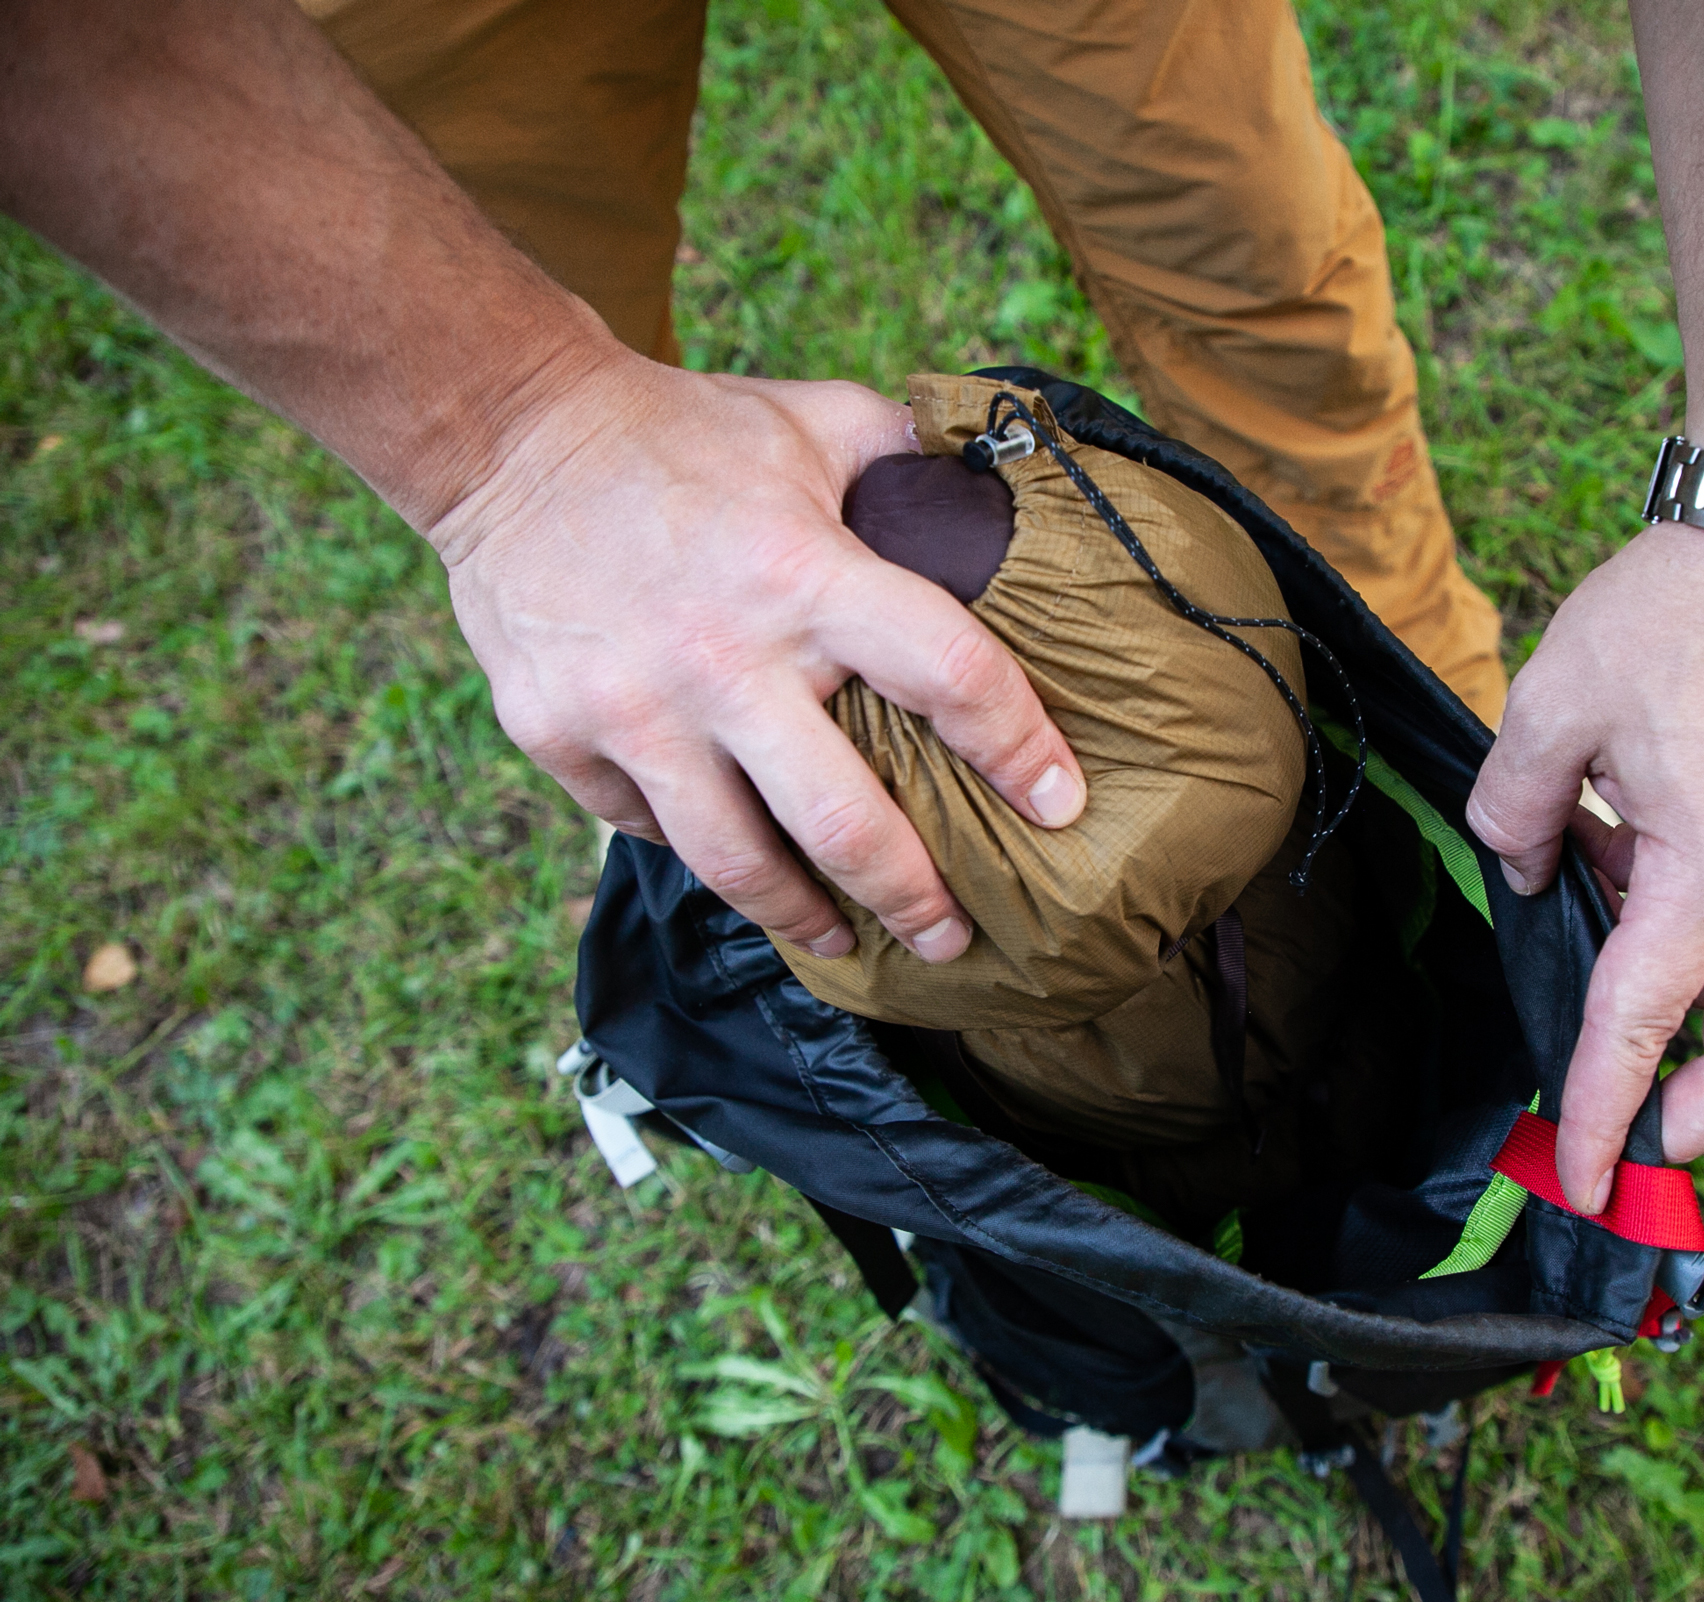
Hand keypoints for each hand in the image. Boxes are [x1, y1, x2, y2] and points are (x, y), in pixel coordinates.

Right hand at [427, 351, 1086, 960]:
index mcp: (804, 573)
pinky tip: (743, 863)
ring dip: (807, 916)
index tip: (1060, 804)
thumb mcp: (812, 420)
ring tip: (849, 938)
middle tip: (954, 937)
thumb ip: (907, 456)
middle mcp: (722, 656)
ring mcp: (635, 710)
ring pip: (739, 862)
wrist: (504, 434)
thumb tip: (999, 486)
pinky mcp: (560, 739)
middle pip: (843, 823)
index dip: (1020, 747)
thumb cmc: (681, 431)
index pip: (948, 674)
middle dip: (914, 897)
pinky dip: (702, 850)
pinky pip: (649, 829)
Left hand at [1467, 521, 1703, 1205]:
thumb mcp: (1553, 706)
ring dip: (1683, 995)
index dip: (1603, 1112)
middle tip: (1634, 1141)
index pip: (1641, 1024)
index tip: (1579, 1179)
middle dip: (1703, 1120)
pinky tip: (1627, 848)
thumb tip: (1528, 870)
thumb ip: (1517, 811)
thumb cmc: (1676, 610)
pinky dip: (1693, 918)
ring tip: (1589, 908)